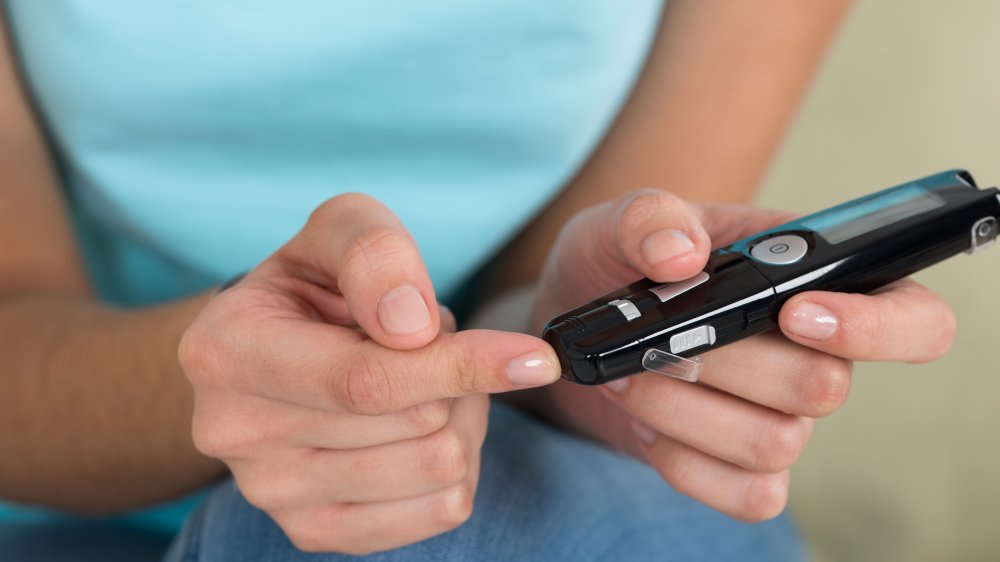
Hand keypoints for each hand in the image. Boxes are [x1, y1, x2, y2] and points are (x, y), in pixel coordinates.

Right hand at [179, 194, 560, 553]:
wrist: (269, 349)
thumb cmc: (313, 285)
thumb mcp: (339, 231)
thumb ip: (373, 253)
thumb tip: (414, 327)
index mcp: (226, 352)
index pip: (366, 380)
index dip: (460, 367)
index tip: (535, 359)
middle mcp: (235, 432)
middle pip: (416, 425)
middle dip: (456, 377)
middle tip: (430, 345)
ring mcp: (271, 493)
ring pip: (435, 469)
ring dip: (460, 418)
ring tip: (424, 384)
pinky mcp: (313, 531)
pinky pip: (437, 512)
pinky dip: (456, 467)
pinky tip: (422, 430)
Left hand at [530, 190, 955, 520]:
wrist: (575, 338)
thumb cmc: (611, 268)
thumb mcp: (617, 224)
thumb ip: (649, 217)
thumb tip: (683, 254)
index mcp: (810, 279)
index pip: (912, 315)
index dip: (877, 325)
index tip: (797, 313)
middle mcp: (813, 354)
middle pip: (825, 387)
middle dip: (723, 364)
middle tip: (654, 341)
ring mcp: (781, 418)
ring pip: (776, 444)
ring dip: (686, 410)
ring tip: (631, 375)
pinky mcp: (744, 469)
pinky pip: (749, 493)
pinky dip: (685, 462)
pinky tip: (648, 426)